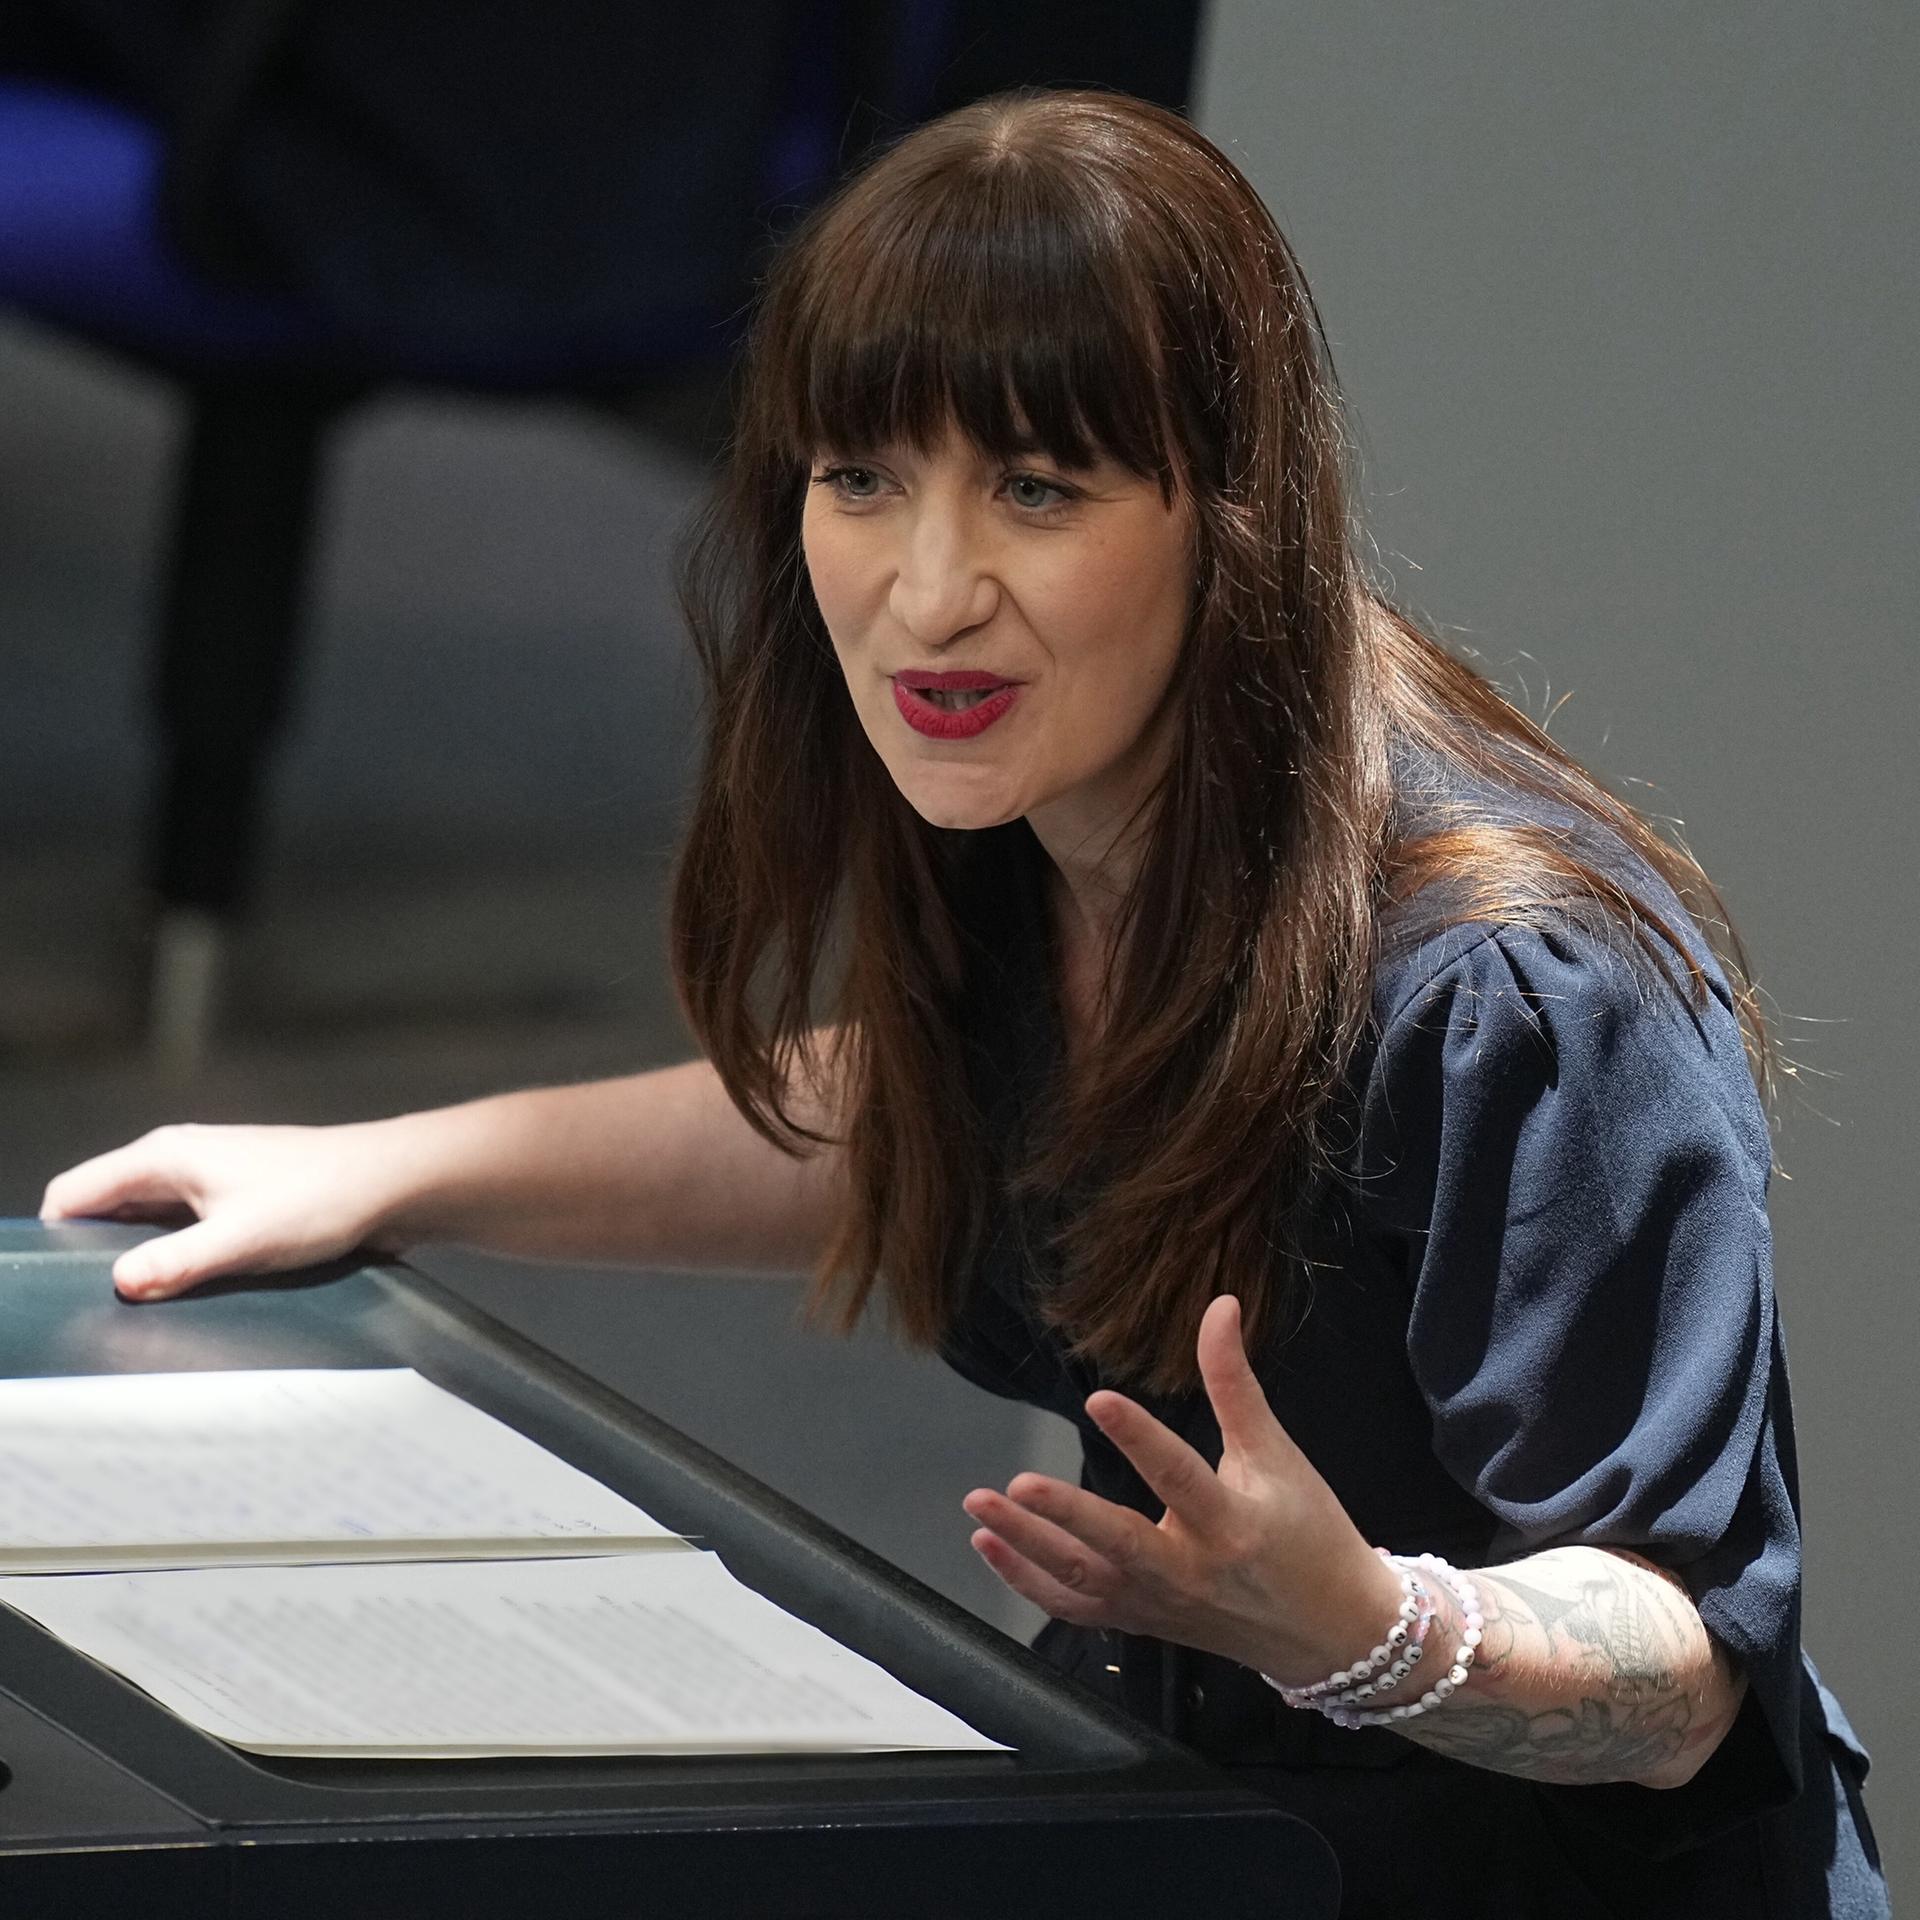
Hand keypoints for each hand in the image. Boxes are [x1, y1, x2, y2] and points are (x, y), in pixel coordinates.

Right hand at [39, 1121, 407, 1299]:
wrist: (391, 1182)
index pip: (73, 1191)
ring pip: (147, 1221)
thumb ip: (174, 1263)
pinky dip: (177, 1253)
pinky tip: (188, 1287)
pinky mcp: (237, 1196)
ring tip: (147, 1301)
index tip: (60, 1284)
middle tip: (104, 1305)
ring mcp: (209, 1177)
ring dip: (142, 1257)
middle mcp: (179, 1159)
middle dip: (95, 1252)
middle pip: (105, 1208)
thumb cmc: (321, 1198)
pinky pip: (184, 1227)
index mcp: (164, 1157)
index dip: (55, 1237)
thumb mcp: (240, 1240)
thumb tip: (119, 1284)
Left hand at [962, 1295, 1402, 1683]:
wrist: (1334, 1634)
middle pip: (1119, 1546)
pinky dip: (1029, 1582)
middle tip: (1016, 1482)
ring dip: (1027, 1548)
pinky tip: (990, 1545)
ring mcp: (1160, 1606)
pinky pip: (1077, 1608)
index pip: (1179, 1476)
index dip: (1140, 1438)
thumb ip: (1235, 1382)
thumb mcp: (1278, 1455)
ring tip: (981, 1507)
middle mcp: (1190, 1572)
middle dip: (1065, 1516)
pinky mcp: (1142, 1624)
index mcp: (1232, 1524)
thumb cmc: (1310, 1535)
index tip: (1099, 1400)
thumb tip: (1219, 1304)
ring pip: (1084, 1582)